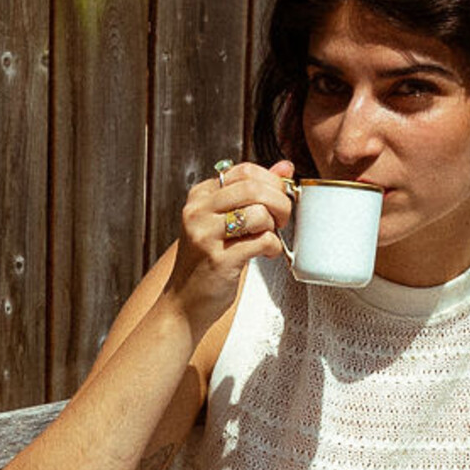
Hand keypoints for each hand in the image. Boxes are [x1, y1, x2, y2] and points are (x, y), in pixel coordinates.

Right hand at [168, 157, 295, 331]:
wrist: (184, 303)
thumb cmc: (208, 261)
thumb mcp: (225, 220)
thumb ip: (253, 192)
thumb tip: (285, 167)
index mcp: (200, 196)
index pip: (244, 171)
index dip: (271, 182)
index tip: (279, 199)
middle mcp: (198, 211)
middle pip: (253, 188)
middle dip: (279, 202)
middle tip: (282, 219)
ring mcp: (205, 235)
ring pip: (259, 213)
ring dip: (274, 227)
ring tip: (268, 238)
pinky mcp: (218, 259)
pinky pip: (262, 241)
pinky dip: (273, 247)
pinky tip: (266, 254)